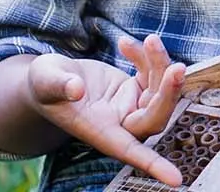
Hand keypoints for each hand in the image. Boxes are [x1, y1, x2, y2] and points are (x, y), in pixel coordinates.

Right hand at [21, 34, 186, 186]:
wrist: (50, 77)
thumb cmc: (42, 85)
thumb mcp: (45, 80)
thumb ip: (59, 85)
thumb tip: (75, 88)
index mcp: (100, 131)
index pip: (130, 151)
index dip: (153, 165)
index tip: (176, 180)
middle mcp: (120, 123)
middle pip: (155, 116)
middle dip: (169, 94)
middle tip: (177, 68)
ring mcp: (130, 105)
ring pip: (159, 90)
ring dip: (160, 65)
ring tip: (150, 41)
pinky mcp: (135, 89)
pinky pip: (152, 74)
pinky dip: (146, 57)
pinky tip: (125, 44)